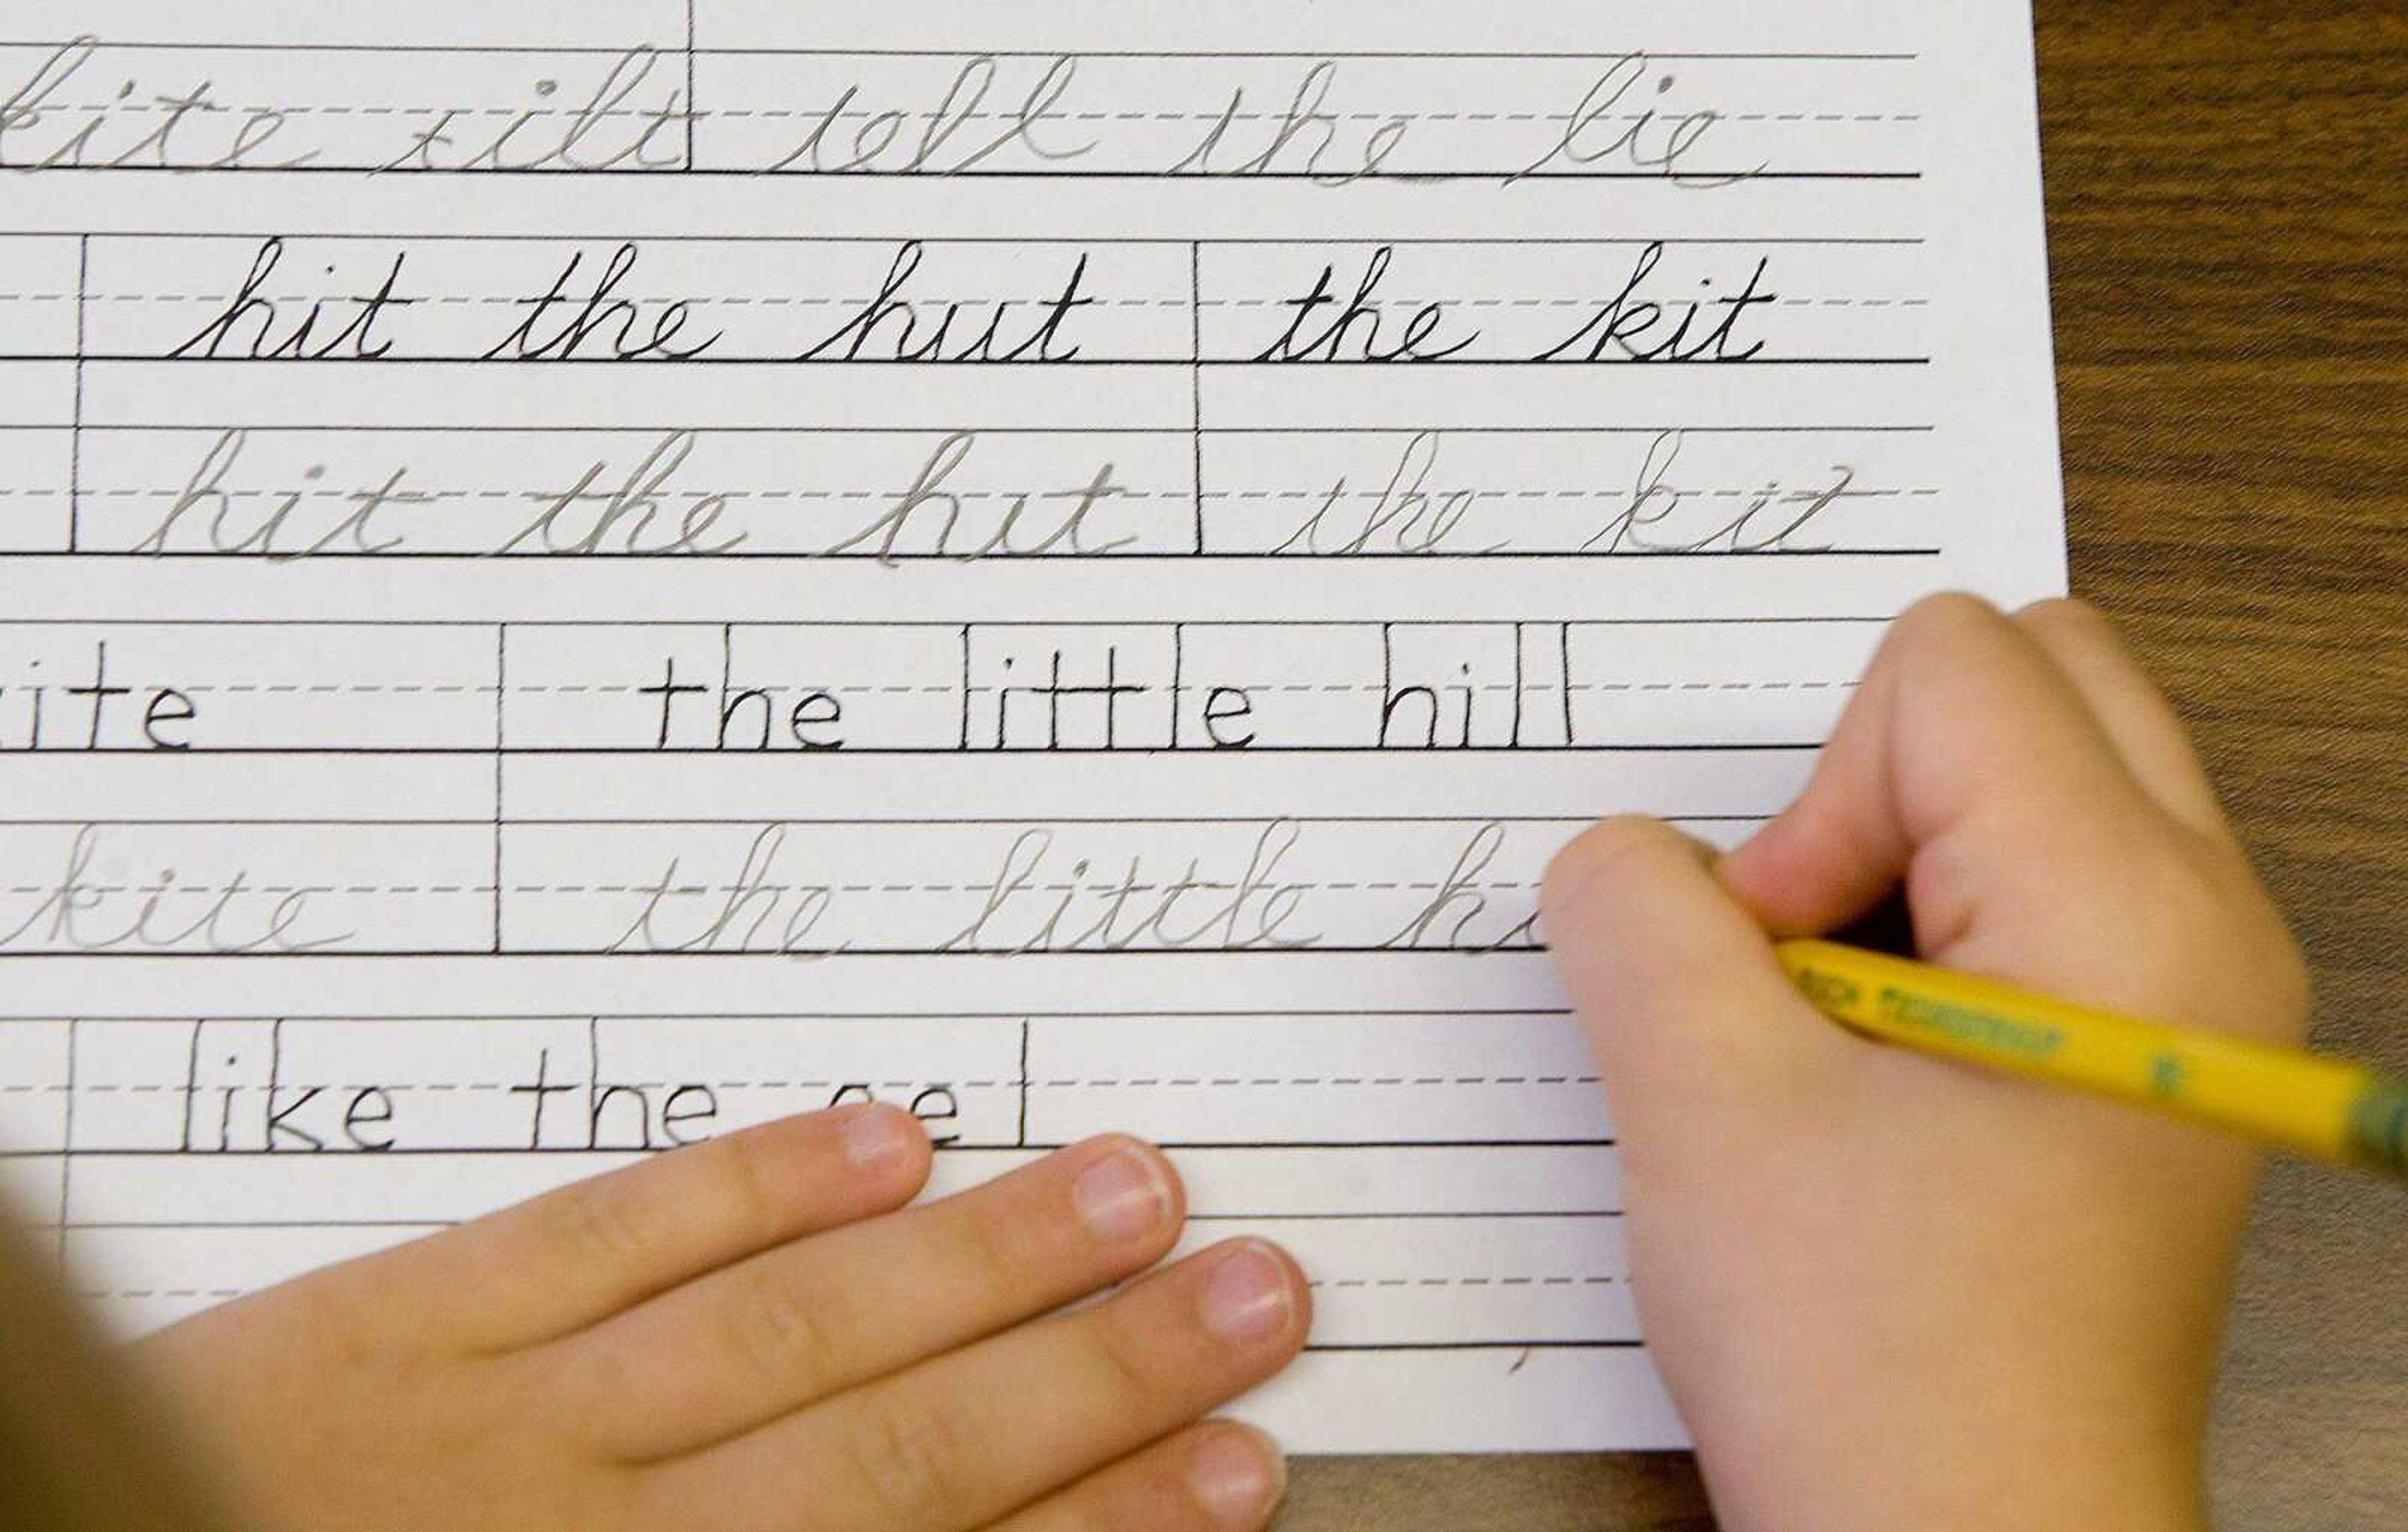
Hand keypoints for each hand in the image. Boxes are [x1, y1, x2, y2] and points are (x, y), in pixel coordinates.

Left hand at [134, 1109, 1305, 1531]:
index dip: (1106, 1525)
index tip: (1236, 1467)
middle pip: (896, 1453)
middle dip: (1096, 1372)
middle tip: (1249, 1291)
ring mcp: (488, 1430)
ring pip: (780, 1332)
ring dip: (973, 1258)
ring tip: (1126, 1187)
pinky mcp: (387, 1327)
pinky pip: (592, 1243)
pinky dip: (745, 1186)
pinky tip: (878, 1140)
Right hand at [1542, 595, 2306, 1531]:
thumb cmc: (1880, 1364)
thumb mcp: (1701, 1107)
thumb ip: (1632, 918)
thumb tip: (1619, 856)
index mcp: (2129, 908)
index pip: (1952, 667)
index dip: (1811, 799)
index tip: (1778, 977)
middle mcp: (2204, 922)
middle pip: (2035, 676)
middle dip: (1876, 783)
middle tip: (1810, 956)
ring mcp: (2196, 989)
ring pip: (2039, 776)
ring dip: (1898, 864)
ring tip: (1840, 1032)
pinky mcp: (2156, 1050)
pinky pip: (2044, 885)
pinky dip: (1934, 931)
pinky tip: (1875, 1072)